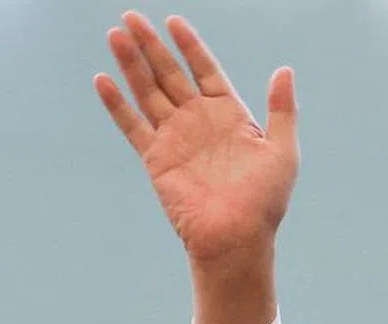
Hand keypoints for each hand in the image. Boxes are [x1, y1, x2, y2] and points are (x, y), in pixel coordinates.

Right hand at [96, 12, 296, 323]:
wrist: (236, 237)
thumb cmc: (264, 201)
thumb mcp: (282, 151)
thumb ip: (281, 109)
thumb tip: (285, 69)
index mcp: (230, 116)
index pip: (206, 71)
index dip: (190, 46)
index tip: (174, 21)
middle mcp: (199, 122)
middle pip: (171, 74)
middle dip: (152, 46)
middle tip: (131, 16)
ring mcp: (176, 139)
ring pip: (148, 92)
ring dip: (131, 64)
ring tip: (115, 34)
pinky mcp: (156, 158)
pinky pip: (132, 125)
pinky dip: (117, 104)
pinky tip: (102, 80)